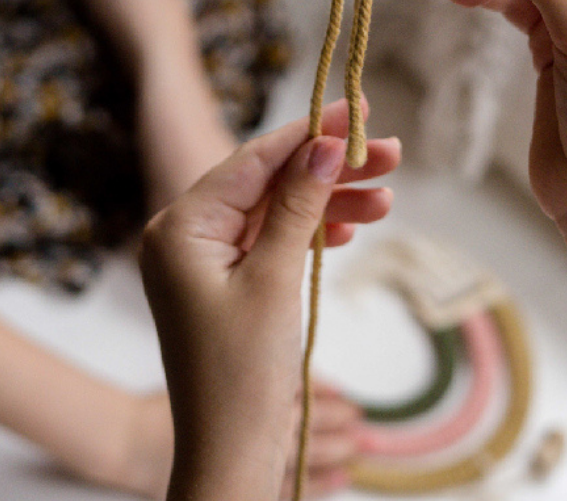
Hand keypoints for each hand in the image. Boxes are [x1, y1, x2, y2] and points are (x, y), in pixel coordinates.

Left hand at [140, 99, 399, 500]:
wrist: (231, 457)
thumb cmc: (241, 376)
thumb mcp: (275, 280)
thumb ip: (298, 206)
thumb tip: (322, 146)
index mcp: (179, 228)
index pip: (251, 161)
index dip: (305, 133)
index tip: (351, 111)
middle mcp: (186, 235)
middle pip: (268, 182)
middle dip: (328, 169)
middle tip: (387, 153)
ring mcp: (206, 259)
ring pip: (277, 210)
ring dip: (330, 202)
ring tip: (386, 196)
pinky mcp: (228, 281)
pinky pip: (275, 240)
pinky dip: (314, 232)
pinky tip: (353, 225)